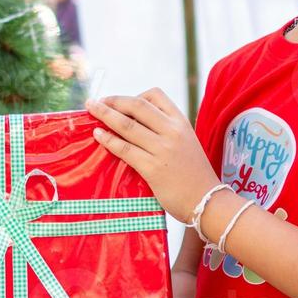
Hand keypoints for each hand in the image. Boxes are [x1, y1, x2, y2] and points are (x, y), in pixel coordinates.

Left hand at [84, 90, 219, 223]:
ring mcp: (163, 149)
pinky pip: (125, 149)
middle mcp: (172, 131)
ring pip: (127, 125)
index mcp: (181, 122)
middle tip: (95, 102)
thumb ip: (166, 132)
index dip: (133, 96)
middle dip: (112, 101)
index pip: (155, 96)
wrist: (208, 201)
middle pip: (136, 106)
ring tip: (90, 110)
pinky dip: (108, 139)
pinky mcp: (153, 168)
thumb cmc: (194, 175)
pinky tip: (98, 135)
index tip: (119, 102)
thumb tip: (133, 124)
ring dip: (104, 115)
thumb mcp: (186, 143)